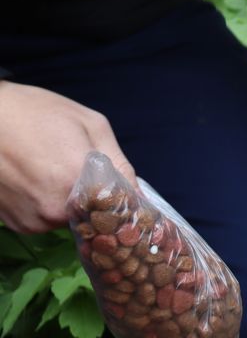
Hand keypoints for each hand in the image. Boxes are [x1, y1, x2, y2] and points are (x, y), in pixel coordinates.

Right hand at [0, 82, 138, 232]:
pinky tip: (35, 180)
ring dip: (69, 203)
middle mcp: (55, 211)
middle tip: (77, 170)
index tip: (122, 193)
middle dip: (96, 200)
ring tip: (51, 171)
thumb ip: (119, 163)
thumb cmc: (34, 112)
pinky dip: (46, 206)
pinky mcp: (16, 225)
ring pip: (69, 221)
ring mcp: (33, 221)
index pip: (119, 211)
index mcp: (78, 184)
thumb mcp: (89, 125)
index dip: (124, 202)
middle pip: (94, 218)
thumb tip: (139, 194)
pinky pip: (45, 221)